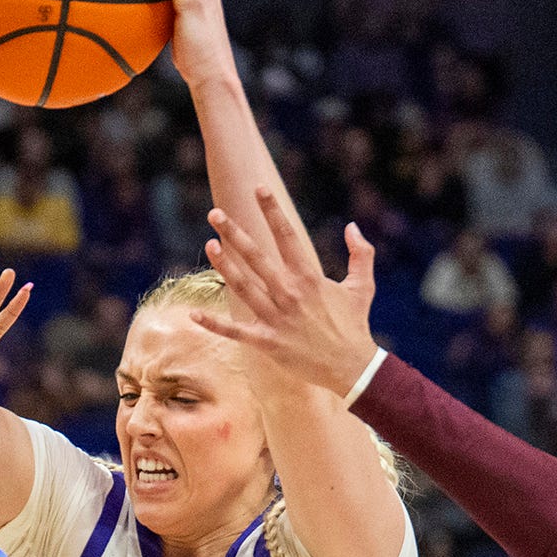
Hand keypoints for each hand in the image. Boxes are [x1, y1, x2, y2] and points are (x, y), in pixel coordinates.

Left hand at [194, 187, 381, 397]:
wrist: (352, 368)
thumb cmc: (355, 326)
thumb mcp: (363, 287)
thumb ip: (361, 254)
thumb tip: (352, 226)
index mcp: (310, 278)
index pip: (287, 236)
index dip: (272, 211)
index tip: (259, 189)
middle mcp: (290, 294)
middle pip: (257, 257)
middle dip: (235, 233)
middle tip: (215, 213)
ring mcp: (277, 318)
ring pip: (243, 287)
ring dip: (224, 267)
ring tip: (208, 245)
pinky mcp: (268, 343)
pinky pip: (236, 331)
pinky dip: (214, 324)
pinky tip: (194, 314)